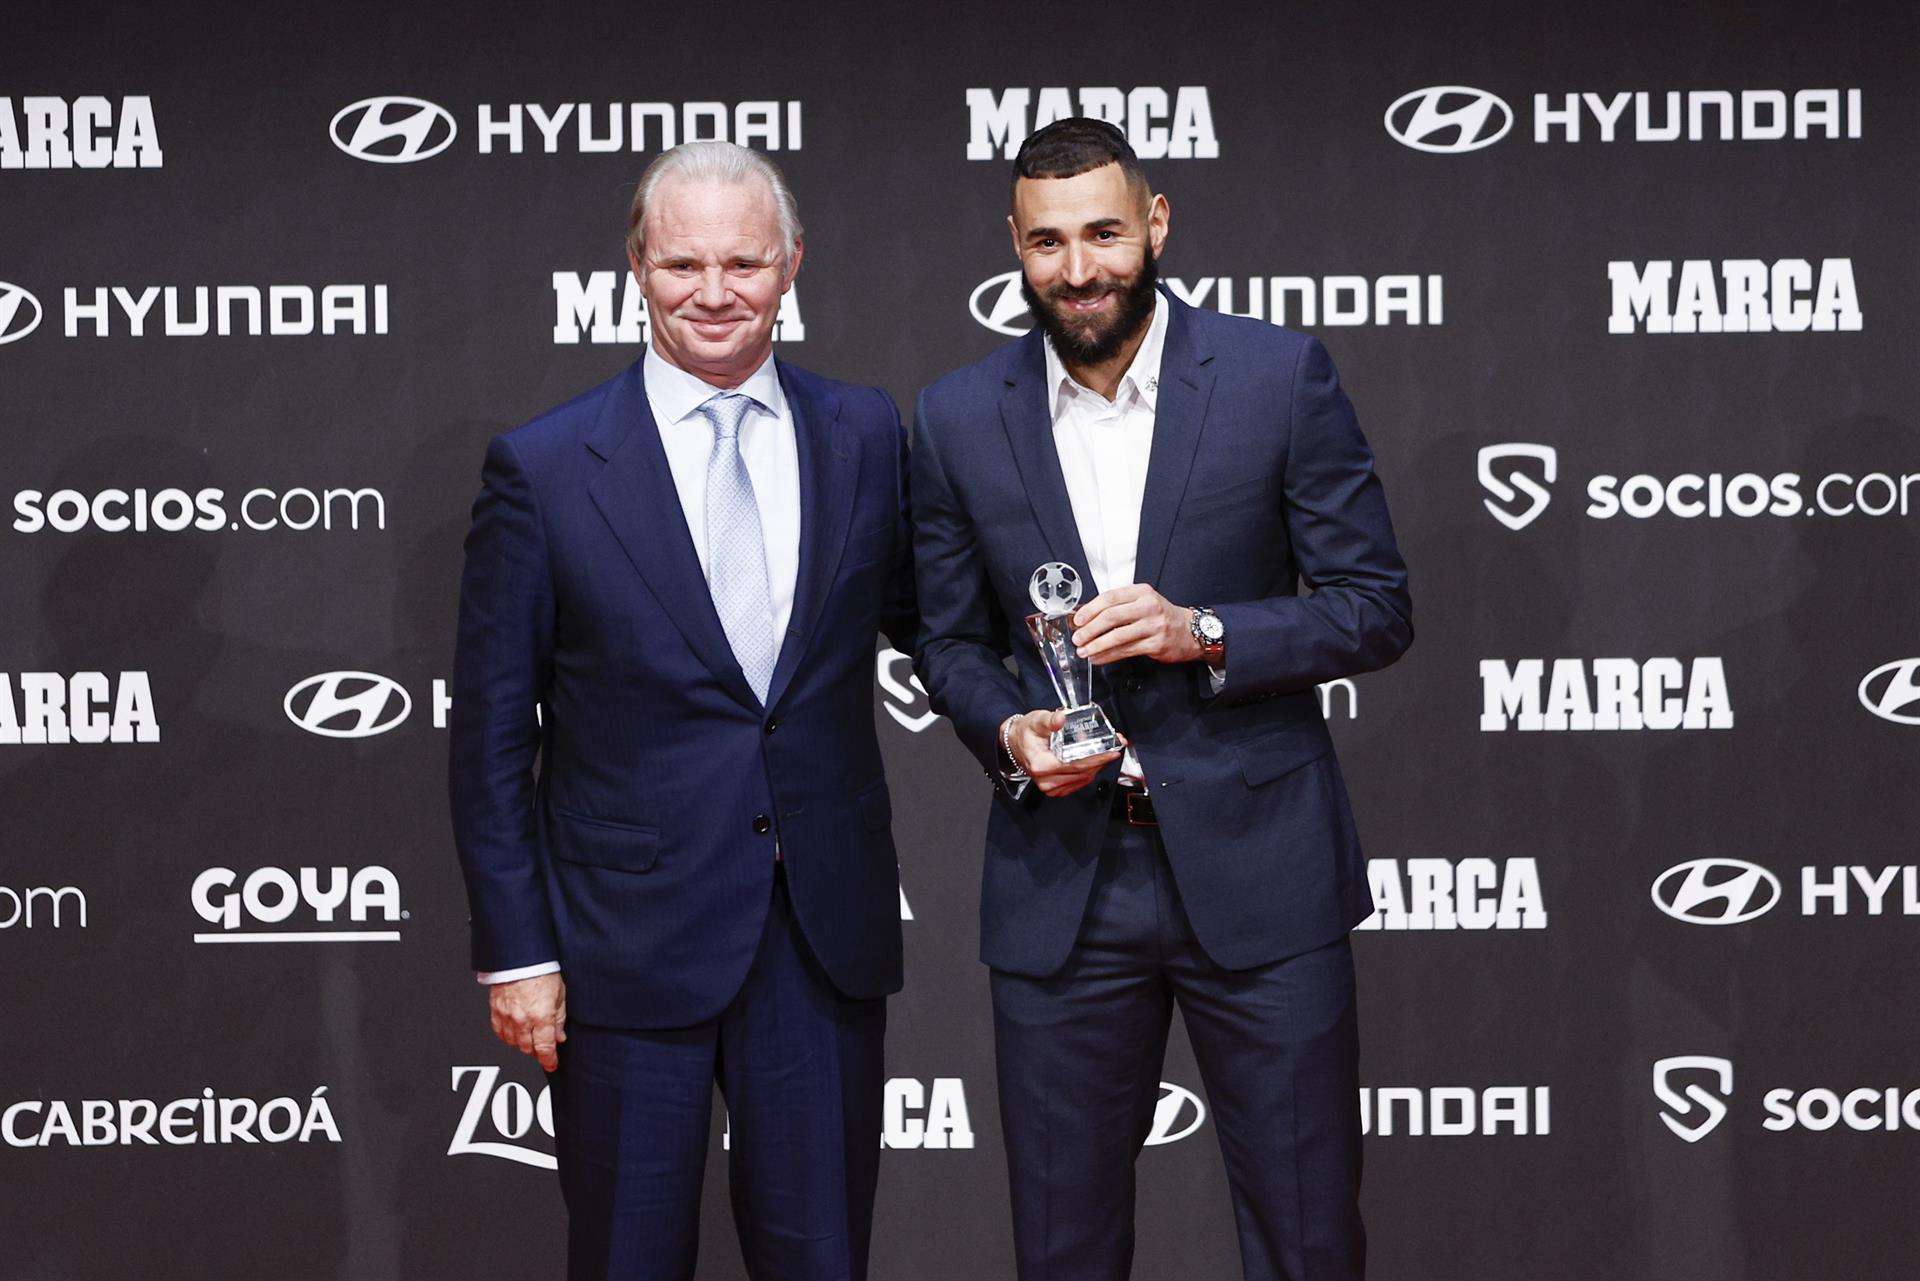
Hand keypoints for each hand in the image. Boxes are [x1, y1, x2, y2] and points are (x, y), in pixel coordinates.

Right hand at [489, 972, 566, 1071]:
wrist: (520, 958)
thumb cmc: (541, 971)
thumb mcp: (560, 994)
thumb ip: (560, 1018)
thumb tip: (560, 1037)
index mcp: (541, 1016)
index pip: (545, 1048)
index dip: (549, 1060)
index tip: (552, 1064)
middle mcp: (522, 1019)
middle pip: (528, 1049)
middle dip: (537, 1052)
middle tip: (543, 1048)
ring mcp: (507, 1016)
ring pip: (513, 1043)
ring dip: (523, 1044)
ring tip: (531, 1037)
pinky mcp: (496, 1011)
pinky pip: (500, 1033)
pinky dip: (508, 1036)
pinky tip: (515, 1032)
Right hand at [1006, 709, 1125, 797]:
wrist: (1015, 743)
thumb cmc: (1025, 733)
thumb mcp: (1036, 720)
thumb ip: (1050, 719)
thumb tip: (1061, 717)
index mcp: (1041, 765)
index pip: (1076, 764)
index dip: (1097, 758)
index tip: (1112, 751)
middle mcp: (1045, 780)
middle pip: (1083, 773)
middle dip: (1102, 760)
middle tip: (1115, 747)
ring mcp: (1050, 787)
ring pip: (1083, 779)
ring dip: (1097, 766)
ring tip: (1107, 752)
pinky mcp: (1055, 789)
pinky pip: (1078, 782)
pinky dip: (1089, 772)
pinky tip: (1095, 761)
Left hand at [1070, 584, 1201, 665]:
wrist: (1190, 630)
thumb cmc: (1160, 616)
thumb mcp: (1142, 602)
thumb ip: (1118, 606)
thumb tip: (1086, 617)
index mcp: (1141, 592)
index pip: (1110, 598)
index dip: (1090, 609)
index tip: (1077, 620)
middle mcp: (1148, 606)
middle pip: (1111, 617)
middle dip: (1089, 629)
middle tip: (1077, 638)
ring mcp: (1153, 626)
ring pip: (1118, 637)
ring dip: (1096, 646)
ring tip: (1084, 651)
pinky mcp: (1156, 644)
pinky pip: (1126, 651)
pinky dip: (1108, 656)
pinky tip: (1098, 658)